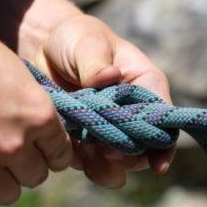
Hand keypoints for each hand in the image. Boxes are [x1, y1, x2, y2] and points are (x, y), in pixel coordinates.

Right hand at [0, 11, 73, 204]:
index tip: (36, 144)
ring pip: (10, 193)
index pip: (61, 153)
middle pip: (37, 176)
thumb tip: (37, 134)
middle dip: (25, 164)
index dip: (49, 149)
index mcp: (37, 113)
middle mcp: (15, 143)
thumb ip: (30, 108)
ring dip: (2, 179)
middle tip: (6, 148)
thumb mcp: (12, 73)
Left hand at [25, 3, 174, 187]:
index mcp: (145, 87)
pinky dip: (80, 162)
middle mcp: (131, 114)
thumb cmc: (76, 38)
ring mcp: (107, 131)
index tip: (156, 165)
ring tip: (86, 153)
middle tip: (106, 153)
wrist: (42, 47)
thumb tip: (109, 77)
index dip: (162, 146)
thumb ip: (96, 63)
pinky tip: (68, 147)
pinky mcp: (82, 141)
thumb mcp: (88, 43)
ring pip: (115, 164)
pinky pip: (86, 163)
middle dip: (127, 158)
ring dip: (104, 167)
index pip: (164, 122)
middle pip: (142, 150)